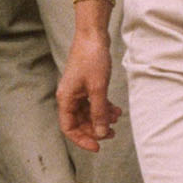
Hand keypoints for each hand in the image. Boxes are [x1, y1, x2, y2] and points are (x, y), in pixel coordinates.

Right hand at [56, 33, 121, 151]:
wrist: (93, 35)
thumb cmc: (92, 59)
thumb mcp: (98, 88)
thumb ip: (99, 112)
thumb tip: (100, 132)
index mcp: (66, 98)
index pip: (69, 128)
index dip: (82, 139)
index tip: (98, 146)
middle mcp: (69, 96)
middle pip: (80, 122)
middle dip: (96, 129)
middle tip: (112, 134)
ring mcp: (78, 91)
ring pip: (88, 113)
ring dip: (102, 118)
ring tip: (117, 118)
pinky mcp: (86, 84)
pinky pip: (94, 102)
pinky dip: (104, 107)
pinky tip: (116, 109)